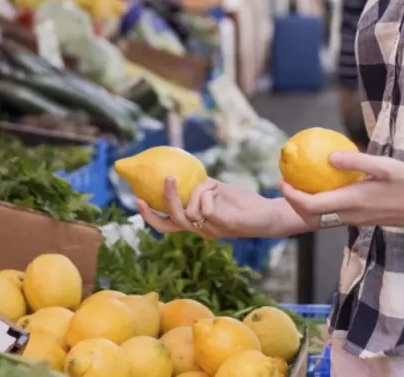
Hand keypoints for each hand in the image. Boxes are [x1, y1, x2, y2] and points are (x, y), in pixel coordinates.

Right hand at [137, 177, 298, 239]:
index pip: (167, 224)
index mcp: (196, 224)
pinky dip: (208, 192)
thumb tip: (183, 173)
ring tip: (200, 182)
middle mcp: (201, 230)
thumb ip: (199, 187)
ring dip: (194, 193)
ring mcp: (211, 229)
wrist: (266, 213)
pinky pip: (206, 206)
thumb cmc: (241, 202)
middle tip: (154, 188)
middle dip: (160, 207)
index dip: (150, 215)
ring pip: (189, 211)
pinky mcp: (223, 225)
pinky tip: (218, 189)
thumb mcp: (215, 191)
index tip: (138, 199)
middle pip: (171, 224)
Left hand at [278, 150, 403, 228]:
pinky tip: (325, 187)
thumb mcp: (387, 166)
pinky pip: (335, 216)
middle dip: (293, 204)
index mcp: (354, 202)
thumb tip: (330, 156)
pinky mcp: (365, 219)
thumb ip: (358, 161)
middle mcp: (353, 215)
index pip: (312, 206)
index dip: (292, 196)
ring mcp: (359, 220)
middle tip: (284, 182)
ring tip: (299, 184)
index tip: (280, 181)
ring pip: (323, 220)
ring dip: (306, 206)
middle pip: (312, 218)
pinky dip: (322, 206)